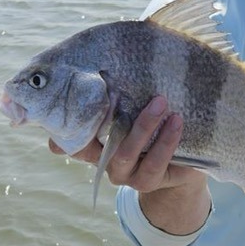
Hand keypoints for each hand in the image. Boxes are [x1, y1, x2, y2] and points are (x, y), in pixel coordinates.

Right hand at [48, 95, 209, 233]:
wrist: (181, 167)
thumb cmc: (154, 131)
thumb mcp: (137, 113)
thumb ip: (121, 97)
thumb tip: (108, 64)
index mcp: (96, 143)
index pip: (72, 139)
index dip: (63, 131)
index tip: (66, 108)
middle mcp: (105, 160)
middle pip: (101, 142)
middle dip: (120, 115)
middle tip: (149, 94)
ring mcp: (125, 174)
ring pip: (126, 153)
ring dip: (145, 126)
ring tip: (163, 104)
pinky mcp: (146, 181)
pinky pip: (154, 163)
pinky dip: (166, 141)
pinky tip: (177, 122)